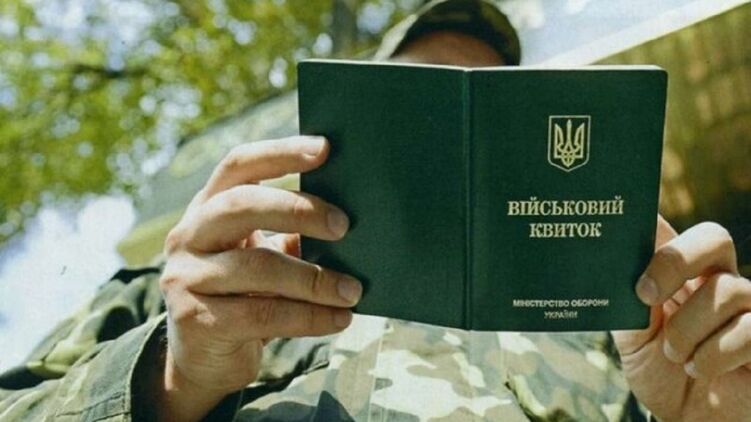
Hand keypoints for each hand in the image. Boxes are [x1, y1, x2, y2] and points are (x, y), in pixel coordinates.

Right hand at [156, 136, 361, 420]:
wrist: (204, 361)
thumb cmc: (246, 297)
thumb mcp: (262, 257)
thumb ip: (290, 234)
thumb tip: (348, 219)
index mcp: (208, 208)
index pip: (239, 165)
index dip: (280, 152)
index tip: (325, 148)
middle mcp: (189, 235)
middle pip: (241, 204)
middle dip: (298, 209)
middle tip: (344, 225)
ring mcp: (186, 277)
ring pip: (257, 266)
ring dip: (314, 279)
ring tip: (352, 290)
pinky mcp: (196, 320)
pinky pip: (263, 314)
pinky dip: (308, 317)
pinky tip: (339, 319)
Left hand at [613, 216, 750, 420]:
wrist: (692, 420)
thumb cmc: (662, 374)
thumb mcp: (632, 341)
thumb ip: (626, 306)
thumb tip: (615, 270)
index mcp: (677, 275)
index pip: (669, 232)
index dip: (652, 218)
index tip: (629, 220)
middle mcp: (714, 281)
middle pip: (713, 237)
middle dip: (676, 261)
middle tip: (646, 294)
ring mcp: (745, 306)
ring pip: (726, 289)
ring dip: (689, 329)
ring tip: (676, 355)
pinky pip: (749, 328)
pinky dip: (715, 353)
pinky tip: (701, 368)